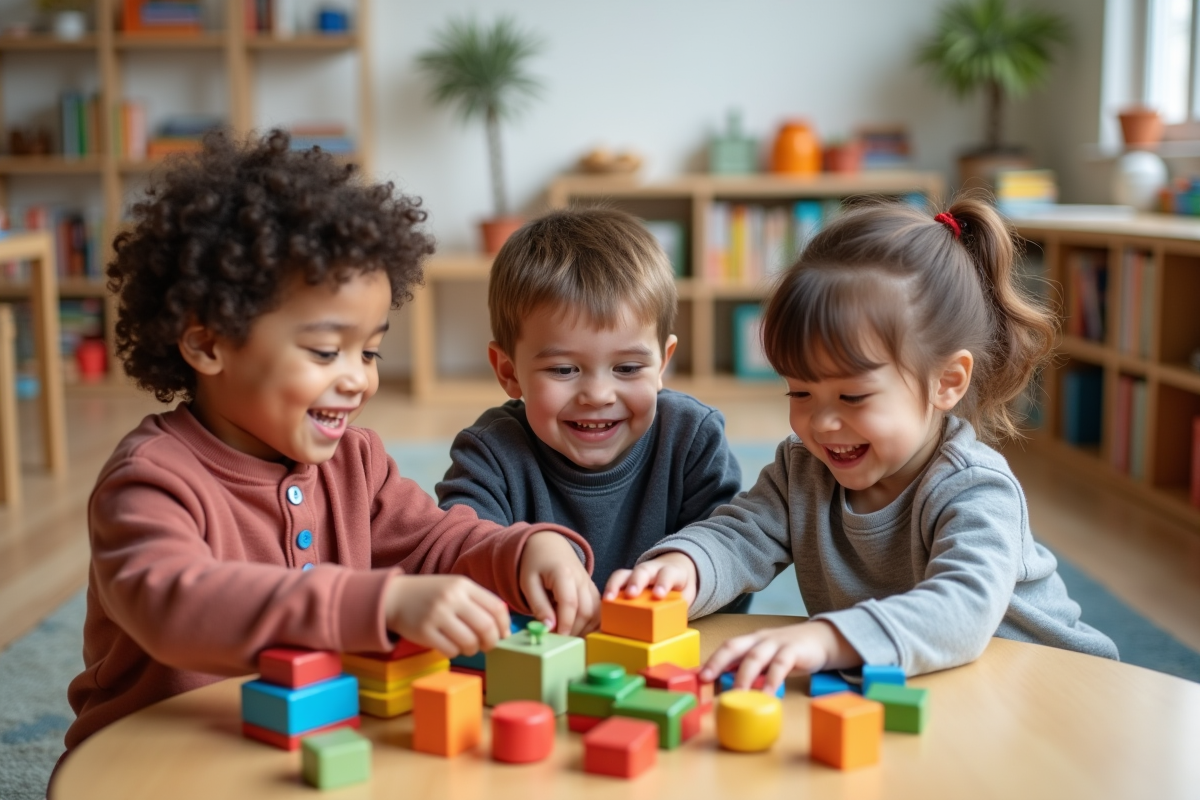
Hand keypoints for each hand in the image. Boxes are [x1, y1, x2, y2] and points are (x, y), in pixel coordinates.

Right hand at [383, 575, 509, 657]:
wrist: (396, 597)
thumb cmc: (432, 594)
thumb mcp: (456, 588)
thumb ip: (479, 602)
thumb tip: (505, 629)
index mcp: (463, 585)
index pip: (496, 607)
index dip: (504, 625)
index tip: (503, 634)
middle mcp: (451, 598)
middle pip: (486, 627)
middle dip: (492, 641)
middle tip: (487, 645)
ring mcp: (437, 615)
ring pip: (469, 642)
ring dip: (473, 649)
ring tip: (467, 645)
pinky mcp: (424, 632)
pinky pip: (451, 651)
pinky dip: (455, 652)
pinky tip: (451, 645)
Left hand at [518, 531, 599, 636]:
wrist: (548, 545)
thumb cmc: (535, 564)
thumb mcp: (528, 583)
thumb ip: (539, 606)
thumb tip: (549, 628)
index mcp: (564, 573)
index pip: (570, 603)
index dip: (565, 624)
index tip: (557, 638)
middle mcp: (582, 579)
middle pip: (586, 610)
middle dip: (574, 630)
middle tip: (558, 640)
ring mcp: (590, 584)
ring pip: (595, 612)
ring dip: (583, 629)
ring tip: (566, 636)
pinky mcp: (593, 590)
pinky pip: (598, 610)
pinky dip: (590, 623)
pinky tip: (577, 630)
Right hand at [603, 552, 697, 604]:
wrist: (674, 571)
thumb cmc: (679, 588)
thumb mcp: (685, 597)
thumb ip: (679, 608)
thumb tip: (672, 631)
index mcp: (671, 573)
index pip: (668, 574)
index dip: (663, 583)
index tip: (658, 595)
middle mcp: (652, 570)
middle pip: (643, 571)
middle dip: (636, 582)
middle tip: (631, 594)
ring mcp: (636, 574)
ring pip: (624, 574)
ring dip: (615, 585)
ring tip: (608, 599)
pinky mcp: (625, 579)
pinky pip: (615, 582)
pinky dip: (608, 591)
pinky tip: (604, 603)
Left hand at [699, 620, 861, 694]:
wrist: (823, 639)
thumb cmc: (789, 652)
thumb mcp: (766, 658)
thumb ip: (749, 668)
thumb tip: (726, 685)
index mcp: (750, 641)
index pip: (726, 648)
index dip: (711, 661)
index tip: (697, 677)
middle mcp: (759, 639)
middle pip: (734, 647)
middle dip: (718, 662)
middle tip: (706, 679)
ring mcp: (776, 643)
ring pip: (755, 657)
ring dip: (744, 677)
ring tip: (737, 696)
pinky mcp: (794, 650)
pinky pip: (780, 665)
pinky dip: (772, 680)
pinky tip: (768, 695)